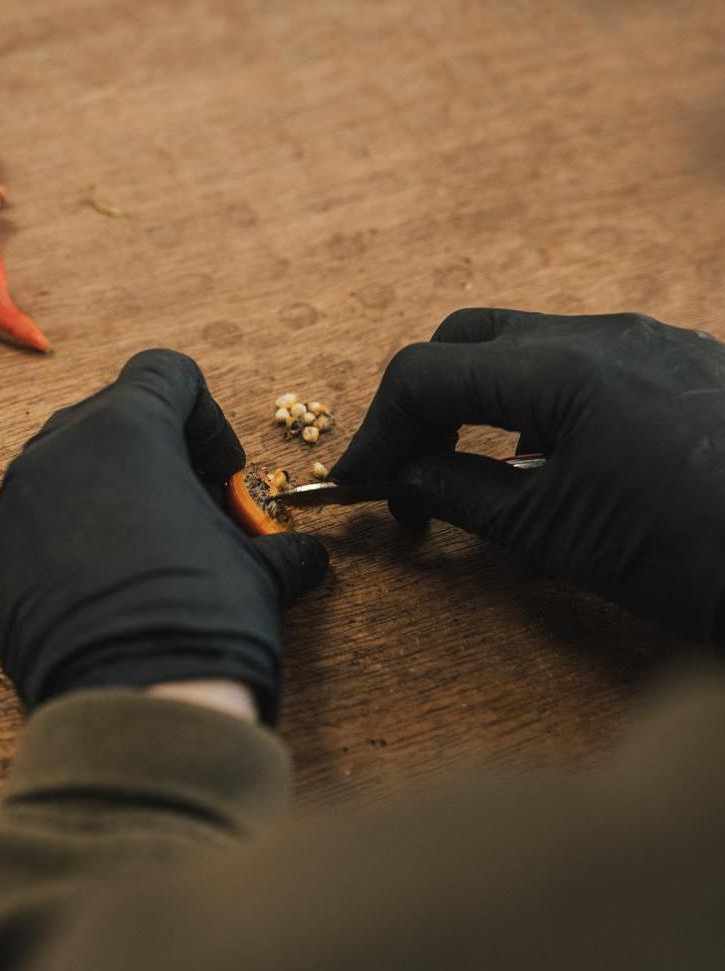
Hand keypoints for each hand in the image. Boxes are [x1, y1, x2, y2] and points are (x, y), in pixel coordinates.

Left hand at [0, 349, 327, 722]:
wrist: (134, 703)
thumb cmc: (204, 617)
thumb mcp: (260, 571)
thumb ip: (282, 548)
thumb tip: (306, 558)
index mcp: (128, 430)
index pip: (166, 374)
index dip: (206, 417)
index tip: (222, 473)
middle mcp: (60, 450)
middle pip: (115, 415)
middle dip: (160, 453)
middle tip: (191, 509)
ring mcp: (17, 502)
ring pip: (70, 463)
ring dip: (114, 489)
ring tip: (148, 546)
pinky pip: (37, 518)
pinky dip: (73, 532)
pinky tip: (106, 584)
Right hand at [332, 309, 724, 640]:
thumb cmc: (694, 554)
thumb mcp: (556, 534)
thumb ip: (462, 494)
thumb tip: (404, 478)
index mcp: (563, 371)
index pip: (426, 373)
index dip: (377, 428)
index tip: (360, 482)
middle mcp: (603, 334)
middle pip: (468, 338)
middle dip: (422, 401)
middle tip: (410, 467)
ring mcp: (649, 341)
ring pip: (525, 344)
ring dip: (477, 399)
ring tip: (473, 470)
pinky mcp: (680, 361)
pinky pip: (581, 361)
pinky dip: (535, 401)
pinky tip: (550, 458)